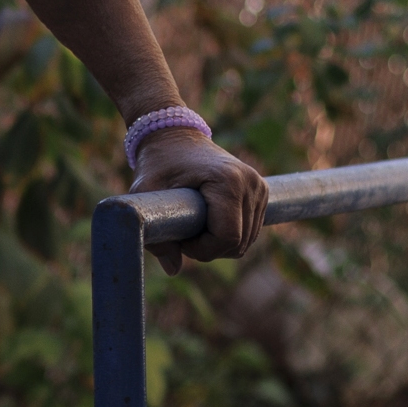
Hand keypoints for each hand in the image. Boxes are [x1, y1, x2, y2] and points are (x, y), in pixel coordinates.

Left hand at [129, 128, 266, 270]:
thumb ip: (155, 235)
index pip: (227, 238)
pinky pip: (249, 232)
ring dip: (218, 243)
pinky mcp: (261, 192)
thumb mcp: (146, 194)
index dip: (203, 249)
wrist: (174, 136)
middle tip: (183, 233)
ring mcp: (260, 187)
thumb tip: (174, 270)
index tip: (180, 239)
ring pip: (246, 241)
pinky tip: (207, 221)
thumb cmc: (158, 163)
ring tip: (194, 223)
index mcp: (228, 181)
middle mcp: (252, 183)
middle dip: (209, 249)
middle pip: (239, 244)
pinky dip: (228, 235)